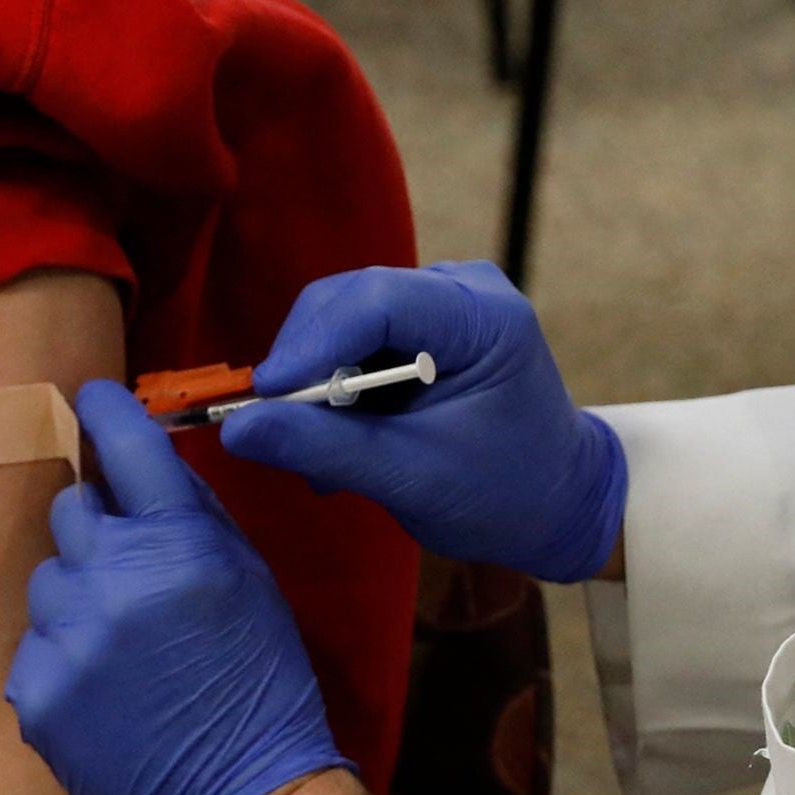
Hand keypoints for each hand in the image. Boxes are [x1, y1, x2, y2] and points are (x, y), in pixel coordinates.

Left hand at [6, 382, 348, 794]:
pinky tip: (104, 692)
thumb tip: (146, 463)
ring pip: (47, 581)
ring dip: (77, 599)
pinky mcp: (36, 693)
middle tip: (133, 576)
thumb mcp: (247, 580)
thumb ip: (192, 517)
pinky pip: (33, 646)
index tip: (90, 399)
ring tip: (122, 649)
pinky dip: (62, 660)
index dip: (105, 411)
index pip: (123, 444)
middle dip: (98, 532)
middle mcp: (114, 578)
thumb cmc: (260, 683)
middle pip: (70, 510)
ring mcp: (68, 638)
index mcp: (178, 542)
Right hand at [216, 260, 624, 583]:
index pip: (379, 299)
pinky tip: (337, 442)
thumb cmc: (506, 496)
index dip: (312, 343)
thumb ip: (326, 449)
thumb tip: (236, 428)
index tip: (264, 396)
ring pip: (342, 320)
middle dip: (306, 366)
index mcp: (483, 317)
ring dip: (315, 384)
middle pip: (350, 301)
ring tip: (317, 457)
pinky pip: (354, 339)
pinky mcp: (422, 325)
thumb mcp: (412, 480)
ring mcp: (442, 302)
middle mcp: (462, 290)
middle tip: (281, 435)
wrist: (558, 505)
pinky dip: (333, 388)